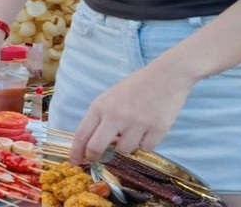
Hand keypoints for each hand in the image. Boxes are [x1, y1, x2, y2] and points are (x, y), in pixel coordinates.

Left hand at [70, 64, 192, 162]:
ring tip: (134, 129)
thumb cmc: (135, 88)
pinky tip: (149, 129)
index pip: (82, 133)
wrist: (166, 77)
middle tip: (96, 159)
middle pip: (96, 147)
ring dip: (127, 145)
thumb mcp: (110, 97)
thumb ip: (101, 118)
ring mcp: (137, 123)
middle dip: (94, 156)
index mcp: (101, 106)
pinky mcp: (157, 129)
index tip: (74, 161)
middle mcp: (116, 115)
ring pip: (125, 150)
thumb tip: (94, 144)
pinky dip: (146, 143)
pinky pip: (145, 149)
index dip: (76, 151)